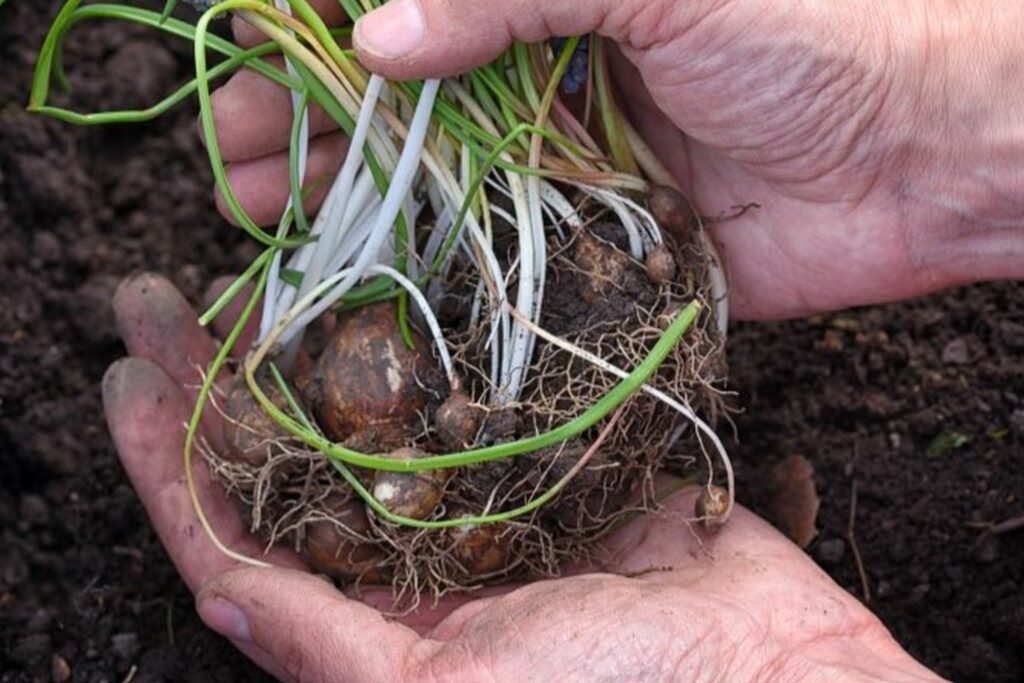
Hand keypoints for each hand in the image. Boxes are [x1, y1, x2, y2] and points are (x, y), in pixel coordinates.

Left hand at [103, 273, 942, 681]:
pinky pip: (456, 393)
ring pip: (359, 412)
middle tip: (165, 296)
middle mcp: (407, 559)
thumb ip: (325, 646)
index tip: (129, 370)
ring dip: (304, 349)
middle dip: (218, 380)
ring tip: (256, 278)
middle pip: (283, 457)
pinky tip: (382, 288)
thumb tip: (211, 587)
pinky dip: (411, 341)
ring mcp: (474, 504)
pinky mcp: (542, 460)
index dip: (169, 456)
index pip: (234, 532)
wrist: (770, 670)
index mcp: (368, 624)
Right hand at [208, 0, 1023, 319]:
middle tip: (232, 168)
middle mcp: (551, 79)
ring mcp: (571, 169)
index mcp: (555, 2)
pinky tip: (370, 289)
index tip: (246, 72)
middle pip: (404, 106)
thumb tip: (380, 36)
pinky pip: (508, 261)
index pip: (410, 11)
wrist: (927, 152)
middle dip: (312, 132)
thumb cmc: (812, 31)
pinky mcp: (605, 248)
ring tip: (271, 225)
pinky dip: (440, 274)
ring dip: (354, 205)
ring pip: (440, 187)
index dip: (319, 42)